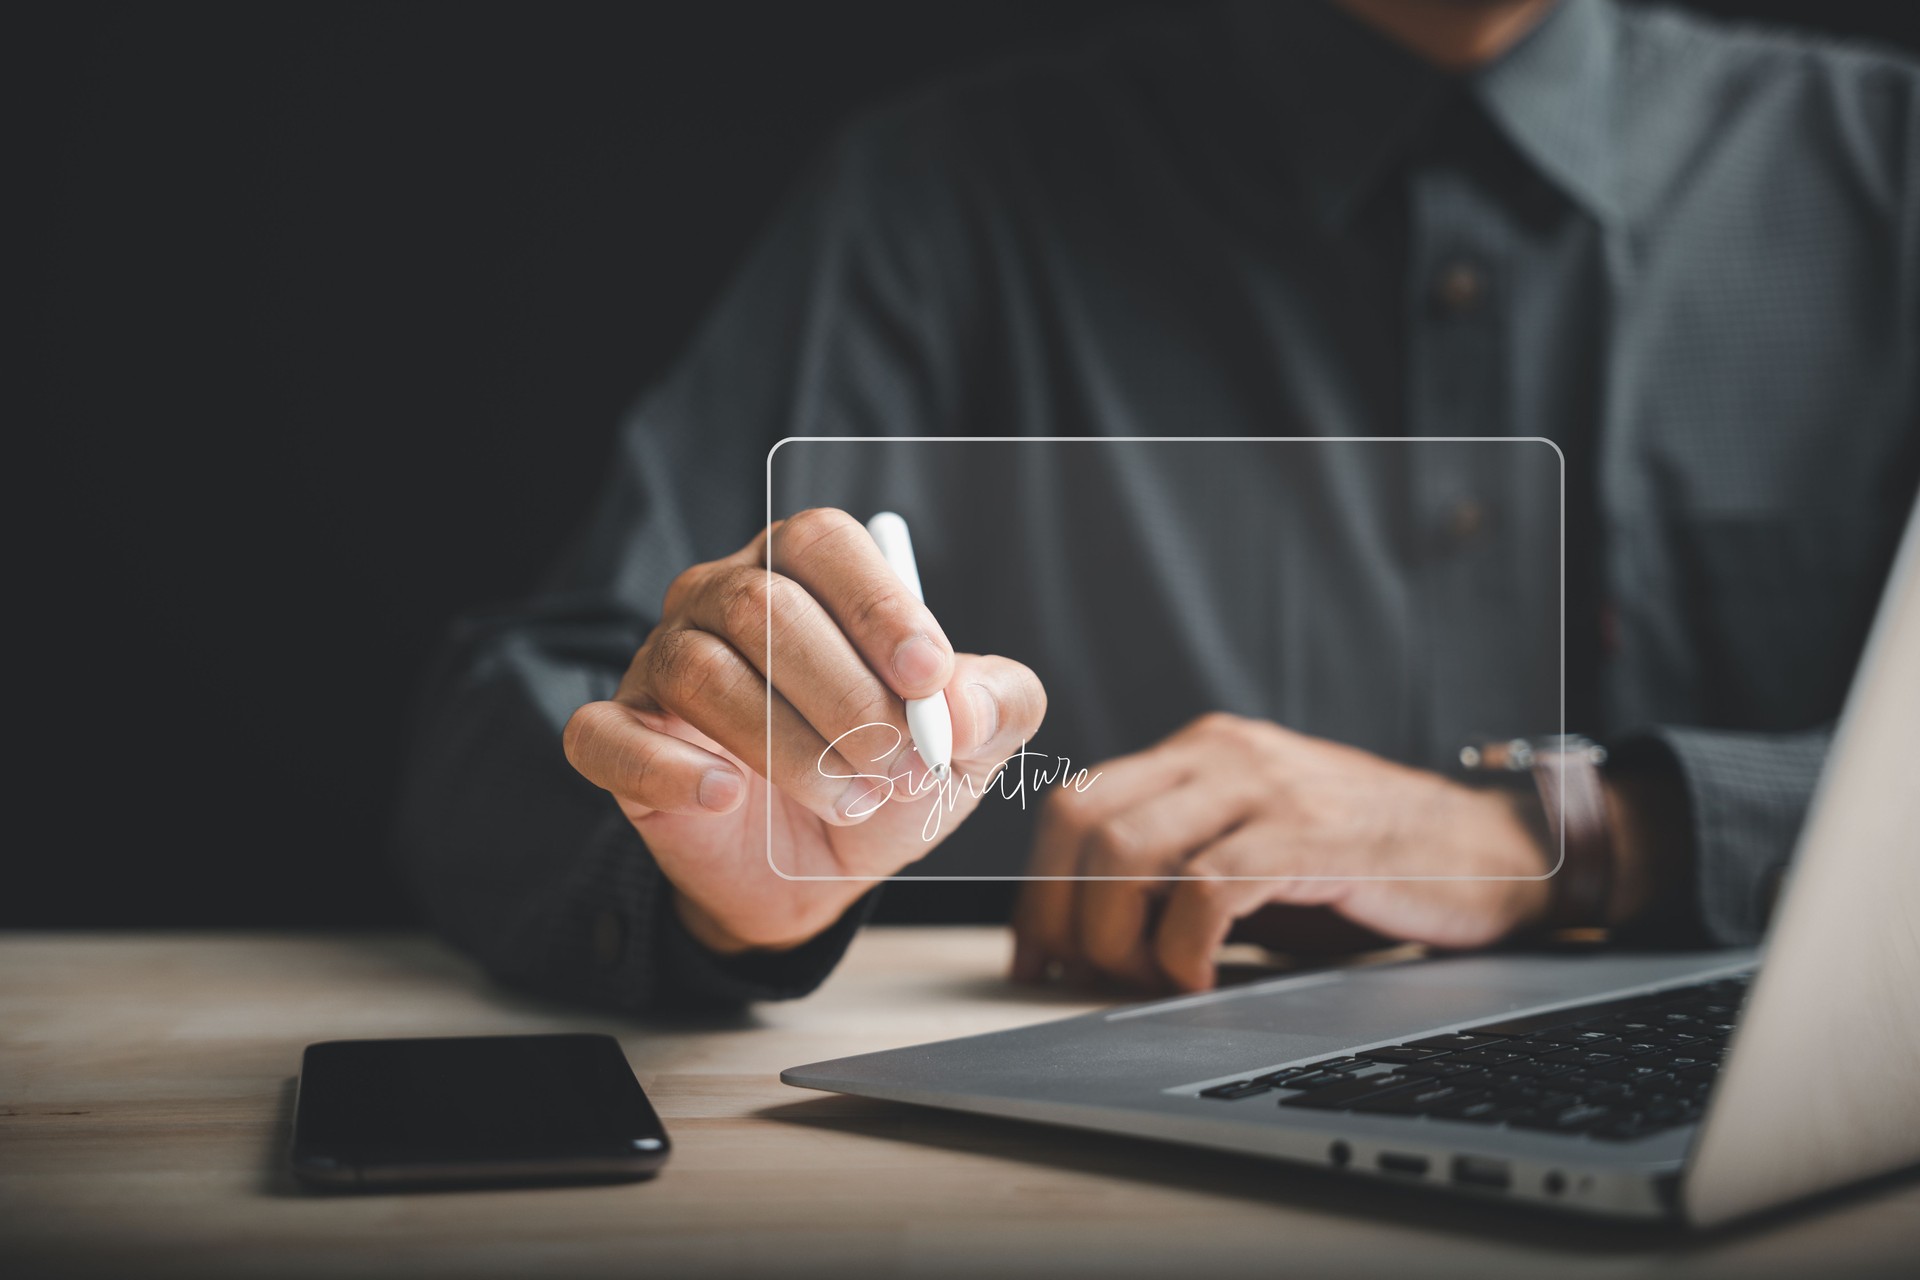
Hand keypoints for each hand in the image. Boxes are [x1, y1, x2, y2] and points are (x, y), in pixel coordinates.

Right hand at [564, 508, 1046, 953]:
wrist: (818, 870)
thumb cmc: (886, 775)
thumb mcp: (967, 746)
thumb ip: (993, 705)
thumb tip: (960, 701)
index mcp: (803, 571)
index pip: (822, 544)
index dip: (877, 606)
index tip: (927, 679)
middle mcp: (719, 597)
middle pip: (764, 610)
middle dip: (847, 698)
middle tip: (900, 767)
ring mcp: (659, 663)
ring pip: (704, 675)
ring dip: (789, 748)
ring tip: (850, 799)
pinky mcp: (616, 736)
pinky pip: (611, 737)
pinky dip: (671, 769)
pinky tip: (726, 795)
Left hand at [1011, 713, 1549, 992]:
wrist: (1492, 851)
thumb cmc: (1367, 863)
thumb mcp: (1260, 842)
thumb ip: (1182, 864)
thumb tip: (1086, 937)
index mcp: (1202, 750)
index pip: (1077, 803)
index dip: (1040, 886)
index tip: (1037, 955)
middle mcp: (1224, 754)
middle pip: (1085, 823)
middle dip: (1063, 917)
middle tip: (1080, 979)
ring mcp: (1267, 789)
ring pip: (1129, 853)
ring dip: (1115, 937)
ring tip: (1146, 981)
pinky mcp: (1310, 837)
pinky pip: (1206, 889)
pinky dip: (1182, 949)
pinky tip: (1198, 980)